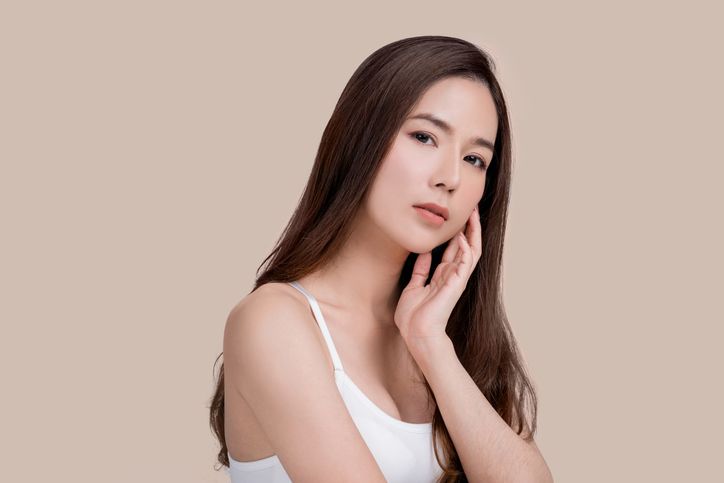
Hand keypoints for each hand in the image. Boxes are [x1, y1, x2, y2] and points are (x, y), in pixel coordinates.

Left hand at [394, 204, 482, 344]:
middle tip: (471, 209)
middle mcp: (452, 276)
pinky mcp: (456, 285)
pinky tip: (462, 236)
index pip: (453, 249)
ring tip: (473, 216)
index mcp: (442, 276)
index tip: (456, 217)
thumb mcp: (413, 286)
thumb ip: (421, 270)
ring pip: (470, 252)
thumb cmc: (413, 316)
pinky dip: (464, 249)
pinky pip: (465, 264)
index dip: (455, 233)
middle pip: (465, 246)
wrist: (416, 333)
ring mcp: (456, 280)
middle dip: (468, 227)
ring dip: (472, 234)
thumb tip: (423, 253)